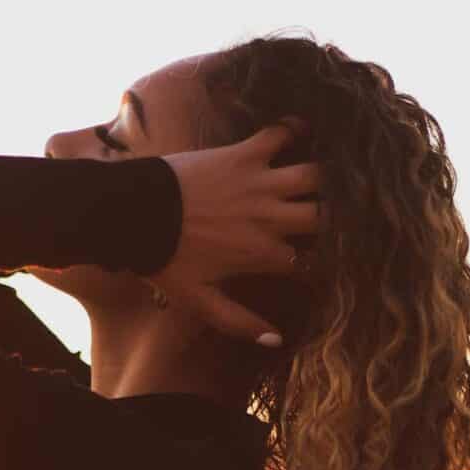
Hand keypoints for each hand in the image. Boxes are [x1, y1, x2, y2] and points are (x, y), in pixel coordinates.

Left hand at [154, 119, 320, 345]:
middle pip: (325, 217)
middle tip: (336, 216)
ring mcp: (259, 184)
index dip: (322, 263)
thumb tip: (277, 340)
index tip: (323, 260)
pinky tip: (302, 131)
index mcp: (262, 254)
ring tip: (332, 177)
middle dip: (336, 219)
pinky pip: (280, 134)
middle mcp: (269, 218)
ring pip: (315, 175)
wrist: (133, 214)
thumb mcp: (199, 301)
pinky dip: (294, 129)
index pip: (311, 262)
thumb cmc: (165, 260)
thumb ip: (239, 322)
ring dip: (326, 177)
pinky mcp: (243, 154)